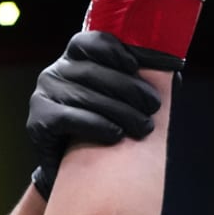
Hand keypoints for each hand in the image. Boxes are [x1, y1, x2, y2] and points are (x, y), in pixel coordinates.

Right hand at [28, 31, 159, 198]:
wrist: (68, 171)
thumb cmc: (99, 130)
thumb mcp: (115, 102)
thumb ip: (135, 83)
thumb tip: (175, 72)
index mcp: (72, 61)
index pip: (89, 43)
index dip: (112, 50)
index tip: (135, 65)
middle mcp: (53, 73)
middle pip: (92, 72)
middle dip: (128, 89)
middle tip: (153, 107)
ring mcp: (42, 96)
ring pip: (84, 96)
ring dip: (119, 111)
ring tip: (143, 126)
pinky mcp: (37, 121)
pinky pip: (69, 118)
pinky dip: (96, 125)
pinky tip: (116, 135)